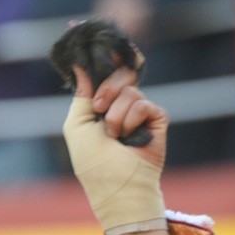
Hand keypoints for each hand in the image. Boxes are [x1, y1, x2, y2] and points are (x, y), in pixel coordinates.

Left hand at [63, 64, 169, 234]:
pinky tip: (130, 137)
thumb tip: (81, 65)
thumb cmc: (93, 162)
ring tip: (114, 136)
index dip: (106, 60)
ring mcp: (141, 111)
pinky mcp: (157, 119)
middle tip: (99, 109)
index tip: (100, 48)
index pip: (107, 74)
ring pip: (130, 90)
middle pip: (120, 74)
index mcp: (102, 104)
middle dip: (107, 89)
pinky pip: (144, 104)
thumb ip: (81, 95)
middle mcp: (122, 105)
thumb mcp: (76, 126)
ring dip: (116, 115)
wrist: (117, 186)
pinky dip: (132, 120)